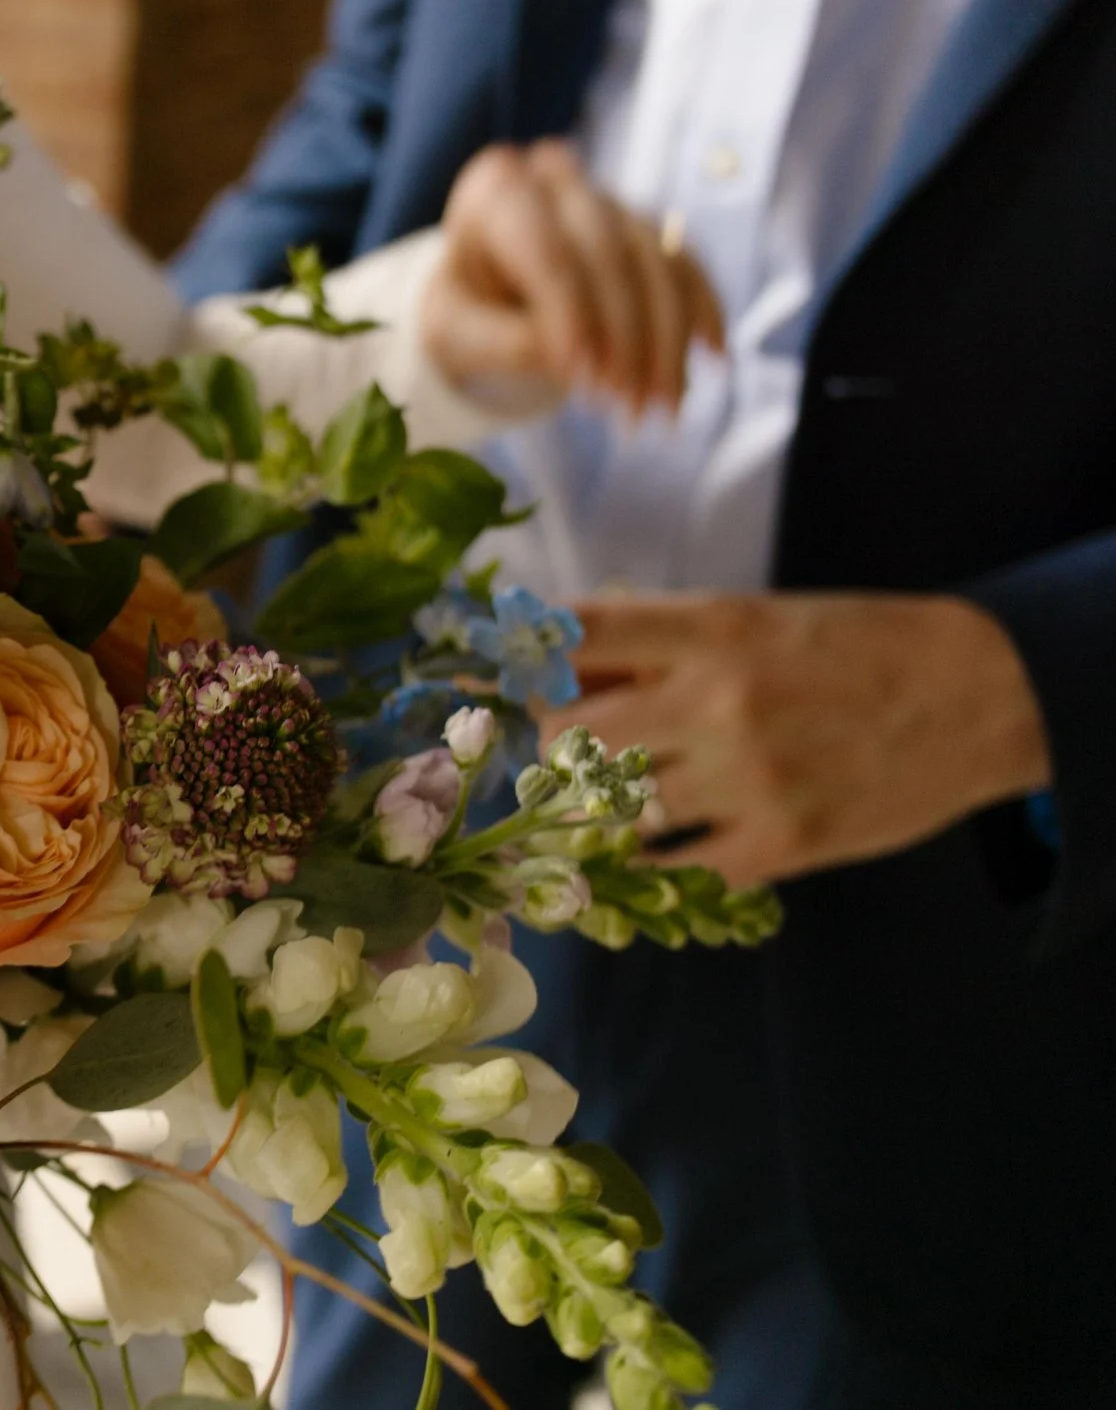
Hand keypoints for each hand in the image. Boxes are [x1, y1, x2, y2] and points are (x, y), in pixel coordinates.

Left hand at [420, 140, 723, 416]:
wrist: (485, 295)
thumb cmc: (462, 310)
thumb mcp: (453, 331)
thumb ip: (504, 342)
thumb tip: (574, 362)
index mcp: (496, 193)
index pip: (547, 254)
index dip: (574, 318)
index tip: (588, 380)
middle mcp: (558, 182)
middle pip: (610, 256)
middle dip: (625, 340)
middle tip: (630, 408)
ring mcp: (609, 200)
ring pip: (656, 263)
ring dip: (667, 341)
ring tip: (662, 408)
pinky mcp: (647, 227)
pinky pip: (685, 265)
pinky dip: (701, 313)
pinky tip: (711, 358)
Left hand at [548, 593, 1050, 888]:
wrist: (979, 694)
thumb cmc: (852, 646)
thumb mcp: (752, 616)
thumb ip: (656, 641)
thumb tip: (552, 664)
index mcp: (710, 628)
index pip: (574, 638)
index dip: (524, 665)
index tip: (507, 684)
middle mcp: (718, 700)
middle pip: (568, 735)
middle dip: (554, 748)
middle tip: (568, 755)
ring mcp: (748, 778)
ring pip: (610, 810)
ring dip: (595, 812)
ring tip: (607, 803)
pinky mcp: (780, 843)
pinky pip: (671, 870)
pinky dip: (648, 864)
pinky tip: (652, 849)